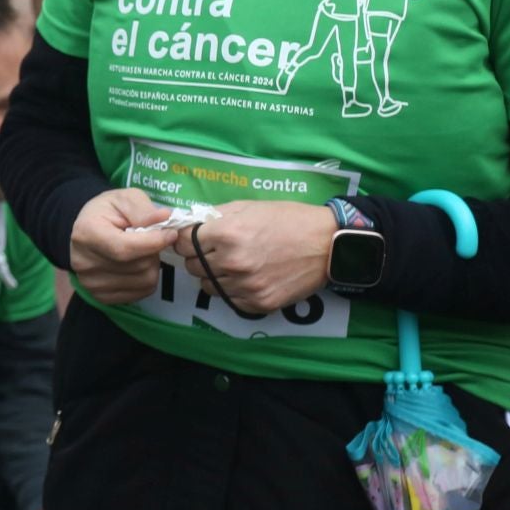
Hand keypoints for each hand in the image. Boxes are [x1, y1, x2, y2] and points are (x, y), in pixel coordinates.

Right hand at [68, 189, 179, 305]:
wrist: (87, 231)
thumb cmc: (107, 212)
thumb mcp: (123, 198)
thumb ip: (143, 209)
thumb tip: (165, 218)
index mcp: (86, 233)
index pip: (124, 249)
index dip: (153, 243)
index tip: (171, 234)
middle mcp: (84, 262)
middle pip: (138, 266)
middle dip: (153, 252)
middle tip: (149, 239)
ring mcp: (90, 283)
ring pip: (144, 281)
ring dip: (152, 265)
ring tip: (142, 252)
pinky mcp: (101, 297)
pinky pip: (141, 293)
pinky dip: (146, 279)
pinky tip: (137, 265)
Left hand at [170, 200, 336, 315]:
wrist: (328, 244)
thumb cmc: (288, 219)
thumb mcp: (248, 206)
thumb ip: (214, 216)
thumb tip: (186, 223)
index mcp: (227, 233)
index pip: (182, 242)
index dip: (185, 239)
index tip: (195, 238)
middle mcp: (232, 262)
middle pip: (192, 265)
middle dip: (199, 256)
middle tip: (217, 250)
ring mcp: (245, 286)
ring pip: (207, 285)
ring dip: (213, 275)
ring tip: (234, 264)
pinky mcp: (258, 303)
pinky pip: (228, 299)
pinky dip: (232, 290)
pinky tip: (247, 277)